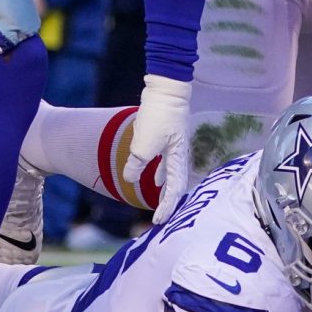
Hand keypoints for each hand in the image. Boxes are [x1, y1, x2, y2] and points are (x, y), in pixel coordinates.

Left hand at [122, 73, 191, 215]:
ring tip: (160, 201)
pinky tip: (155, 176)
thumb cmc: (158, 117)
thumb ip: (136, 165)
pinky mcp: (168, 137)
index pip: (175, 189)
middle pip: (177, 184)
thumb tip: (130, 178)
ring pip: (172, 173)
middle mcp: (180, 154)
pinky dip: (161, 172)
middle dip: (169, 202)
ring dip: (165, 189)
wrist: (166, 90)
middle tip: (161, 217)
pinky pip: (166, 161)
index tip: (157, 221)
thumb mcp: (143, 144)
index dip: (166, 207)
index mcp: (178, 158)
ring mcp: (175, 145)